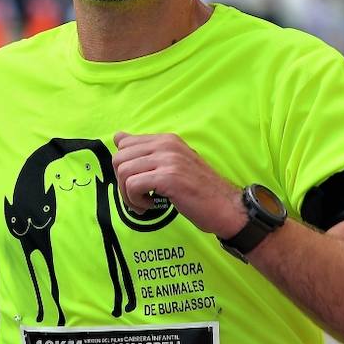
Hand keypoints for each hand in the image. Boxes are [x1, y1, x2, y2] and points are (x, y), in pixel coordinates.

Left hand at [112, 132, 244, 238]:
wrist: (225, 207)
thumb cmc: (199, 190)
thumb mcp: (172, 164)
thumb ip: (146, 151)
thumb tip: (118, 136)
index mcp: (167, 140)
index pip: (125, 145)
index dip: (124, 168)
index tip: (136, 183)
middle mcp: (166, 145)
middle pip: (119, 159)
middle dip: (121, 183)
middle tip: (136, 197)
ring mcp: (168, 160)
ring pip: (124, 173)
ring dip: (128, 195)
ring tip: (143, 203)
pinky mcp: (169, 178)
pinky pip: (133, 186)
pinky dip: (136, 200)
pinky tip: (150, 205)